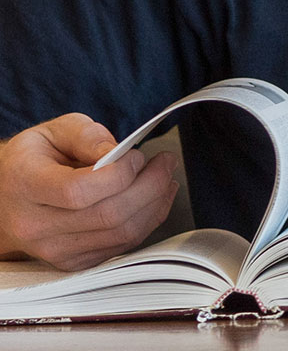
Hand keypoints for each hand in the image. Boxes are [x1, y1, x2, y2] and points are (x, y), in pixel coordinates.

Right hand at [0, 114, 179, 270]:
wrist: (7, 196)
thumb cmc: (34, 160)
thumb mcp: (53, 132)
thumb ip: (85, 135)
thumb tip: (117, 151)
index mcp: (25, 187)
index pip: (78, 191)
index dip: (119, 174)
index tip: (137, 155)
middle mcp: (35, 226)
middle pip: (108, 215)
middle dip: (150, 186)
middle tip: (165, 162)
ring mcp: (53, 250)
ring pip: (121, 234)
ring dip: (155, 204)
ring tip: (165, 177)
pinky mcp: (73, 262)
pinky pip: (122, 246)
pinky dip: (148, 221)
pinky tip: (156, 198)